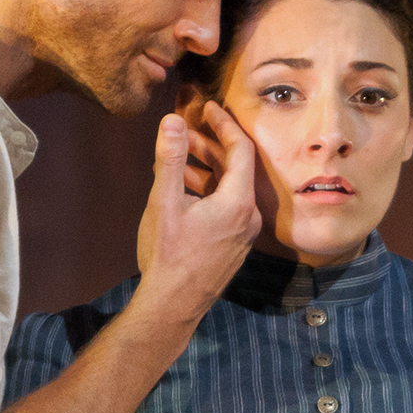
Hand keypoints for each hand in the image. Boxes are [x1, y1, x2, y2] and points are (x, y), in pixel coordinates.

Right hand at [130, 103, 257, 328]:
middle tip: (187, 127)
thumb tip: (172, 120)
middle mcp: (248, 216)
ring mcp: (243, 233)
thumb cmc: (168, 255)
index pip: (241, 149)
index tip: (208, 107)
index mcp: (237, 202)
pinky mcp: (234, 245)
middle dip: (211, 144)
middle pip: (236, 168)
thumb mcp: (164, 202)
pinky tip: (182, 187)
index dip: (225, 124)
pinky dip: (209, 189)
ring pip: (230, 188)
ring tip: (179, 154)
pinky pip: (228, 206)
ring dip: (207, 168)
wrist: (173, 304)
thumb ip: (171, 158)